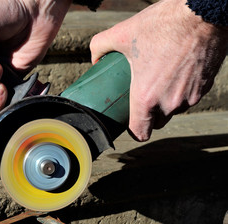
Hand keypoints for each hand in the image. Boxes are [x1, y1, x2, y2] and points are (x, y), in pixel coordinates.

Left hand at [90, 0, 227, 140]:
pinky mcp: (205, 87)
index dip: (134, 131)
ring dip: (166, 101)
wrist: (201, 14)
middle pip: (157, 122)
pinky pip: (190, 96)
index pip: (140, 132)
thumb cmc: (163, 25)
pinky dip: (182, 89)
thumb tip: (94, 58)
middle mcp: (169, 102)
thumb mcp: (122, 33)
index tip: (131, 124)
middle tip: (143, 95)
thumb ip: (100, 46)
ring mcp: (190, 96)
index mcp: (146, 96)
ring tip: (158, 79)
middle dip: (149, 114)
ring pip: (175, 109)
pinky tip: (175, 71)